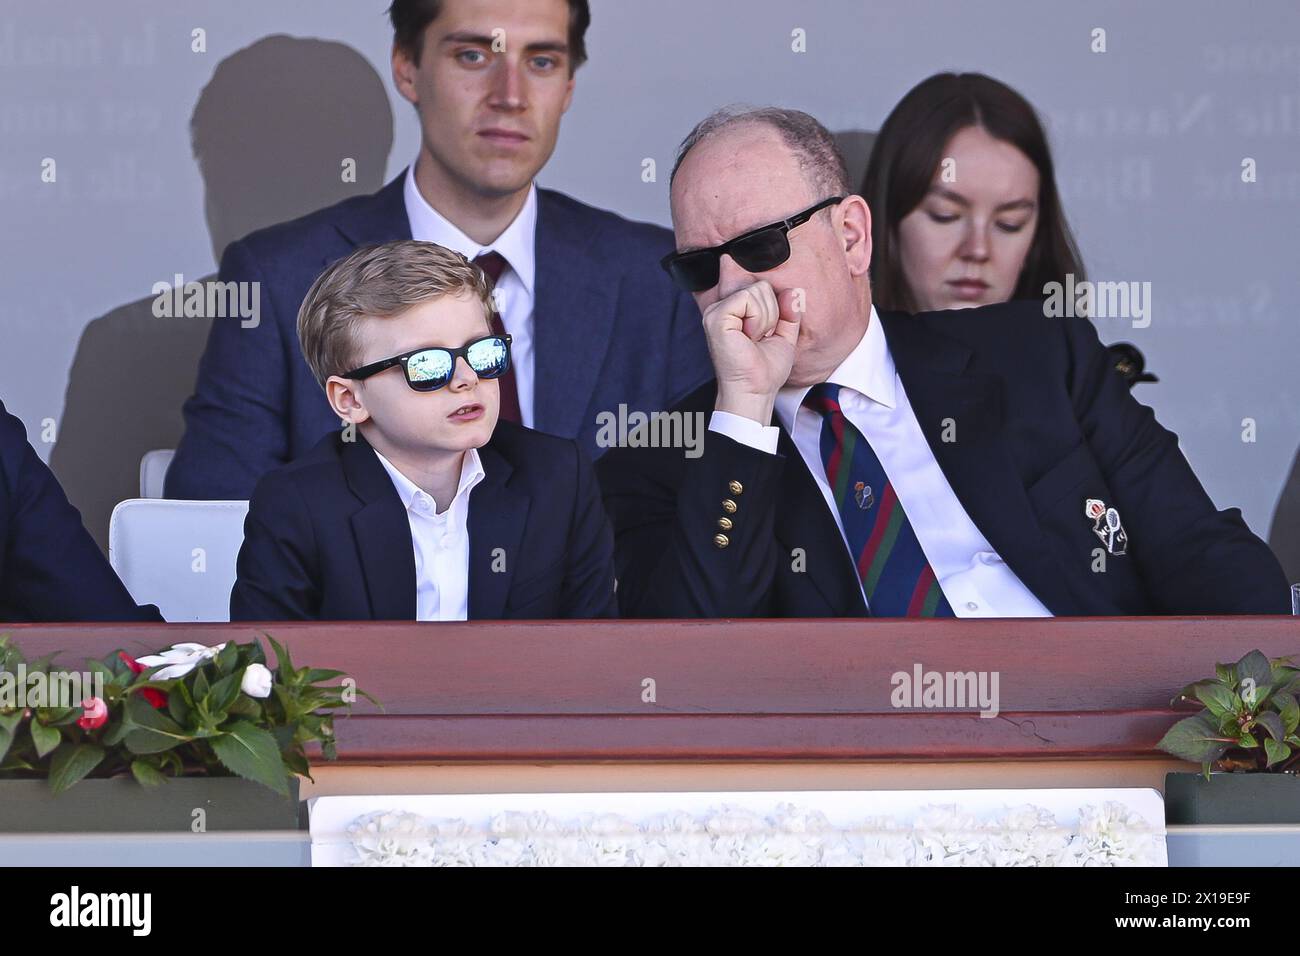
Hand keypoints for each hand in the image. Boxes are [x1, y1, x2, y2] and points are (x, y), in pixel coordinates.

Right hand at [702, 280, 800, 423]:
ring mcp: (716, 311)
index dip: (774, 310)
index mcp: (735, 311)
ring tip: (753, 339)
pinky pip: (748, 299)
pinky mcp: (716, 317)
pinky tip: (748, 337)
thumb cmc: (765, 369)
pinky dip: (757, 319)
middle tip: (759, 338)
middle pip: (762, 287)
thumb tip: (792, 291)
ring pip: (756, 291)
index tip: (766, 335)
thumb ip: (789, 312)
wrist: (756, 390)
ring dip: (765, 320)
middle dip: (771, 314)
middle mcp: (722, 308)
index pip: (762, 288)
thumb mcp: (784, 335)